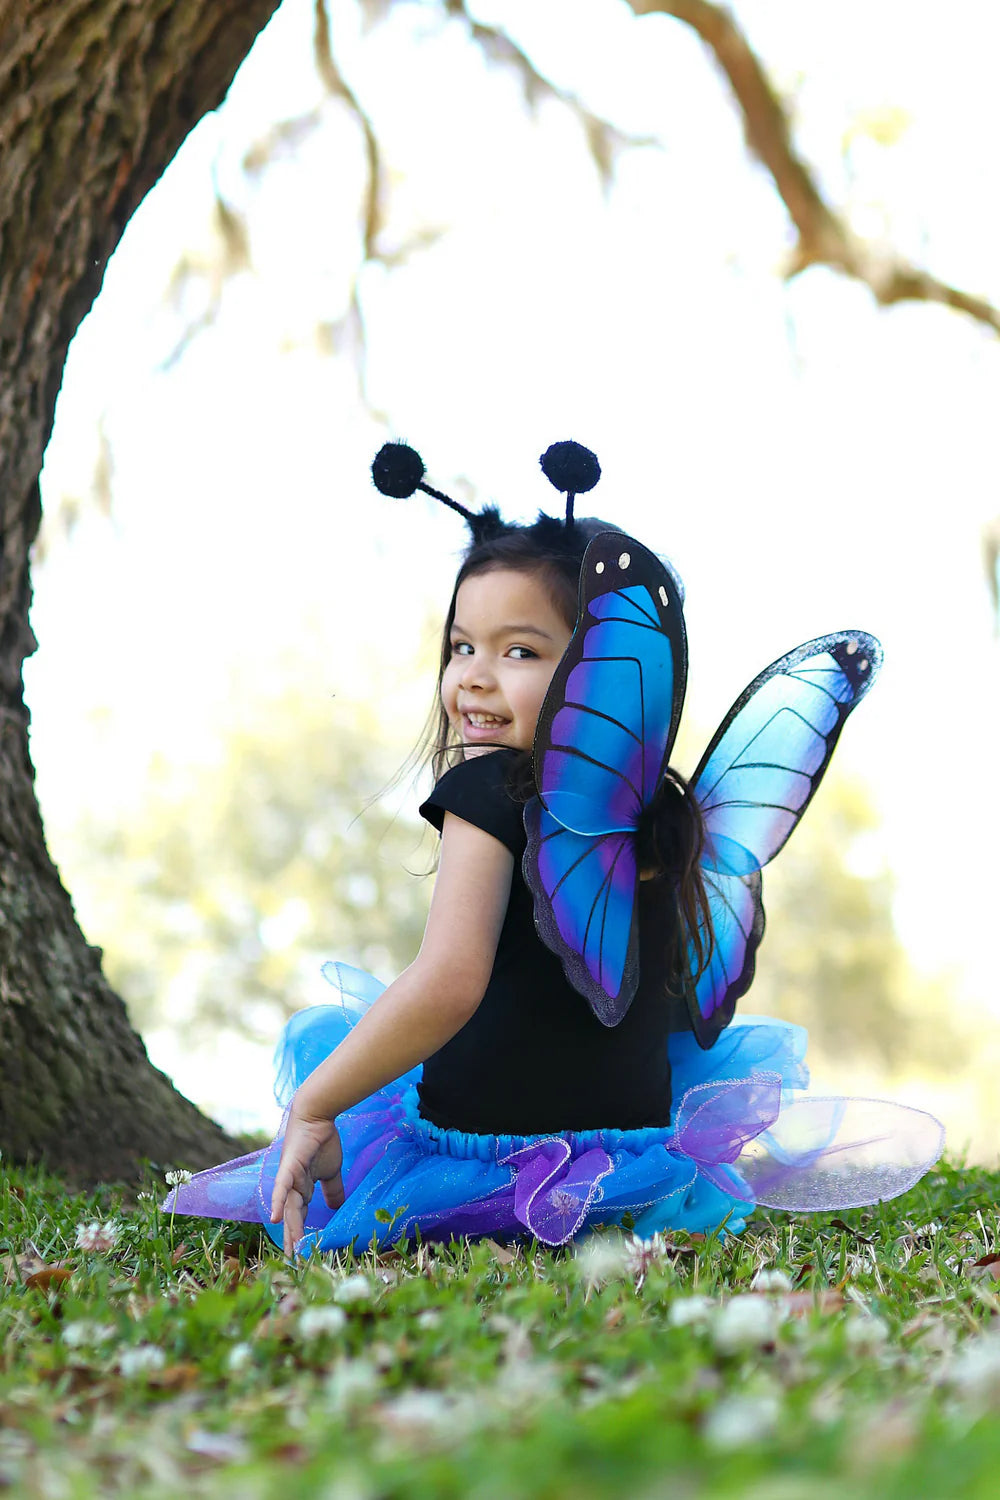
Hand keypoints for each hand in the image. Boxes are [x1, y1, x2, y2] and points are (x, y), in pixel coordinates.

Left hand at [269, 1104, 344, 1257]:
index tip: (304, 1254)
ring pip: (288, 1209)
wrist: (317, 1115)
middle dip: (293, 1239)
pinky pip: (282, 1188)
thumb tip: (339, 1208)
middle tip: (294, 1261)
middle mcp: (291, 1187)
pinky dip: (277, 1202)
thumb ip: (333, 1189)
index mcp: (302, 1189)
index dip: (301, 1234)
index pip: (300, 1216)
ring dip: (290, 1228)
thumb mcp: (331, 1171)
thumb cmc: (322, 1141)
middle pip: (291, 1218)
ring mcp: (288, 1178)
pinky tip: (274, 1218)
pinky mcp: (288, 1168)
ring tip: (292, 1248)